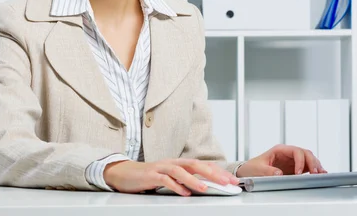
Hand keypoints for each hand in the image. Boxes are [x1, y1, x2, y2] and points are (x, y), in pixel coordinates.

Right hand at [103, 158, 239, 195]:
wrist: (124, 173)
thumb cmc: (148, 176)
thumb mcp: (170, 177)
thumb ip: (184, 180)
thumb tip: (204, 185)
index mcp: (179, 163)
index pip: (202, 165)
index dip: (218, 172)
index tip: (231, 180)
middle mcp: (172, 163)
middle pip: (195, 165)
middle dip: (213, 173)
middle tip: (227, 182)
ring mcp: (161, 168)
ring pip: (181, 171)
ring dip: (194, 179)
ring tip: (206, 188)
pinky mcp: (151, 175)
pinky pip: (165, 179)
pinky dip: (175, 186)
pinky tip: (184, 193)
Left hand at [236, 144, 326, 177]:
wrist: (249, 171)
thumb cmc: (252, 167)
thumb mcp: (258, 169)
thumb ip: (268, 171)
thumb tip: (279, 173)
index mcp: (279, 150)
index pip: (295, 151)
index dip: (300, 161)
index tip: (299, 173)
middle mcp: (288, 153)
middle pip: (305, 153)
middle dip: (312, 162)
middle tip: (315, 173)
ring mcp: (292, 159)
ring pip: (309, 158)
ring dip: (316, 165)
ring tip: (320, 174)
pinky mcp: (295, 167)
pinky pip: (308, 165)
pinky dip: (315, 169)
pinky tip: (320, 174)